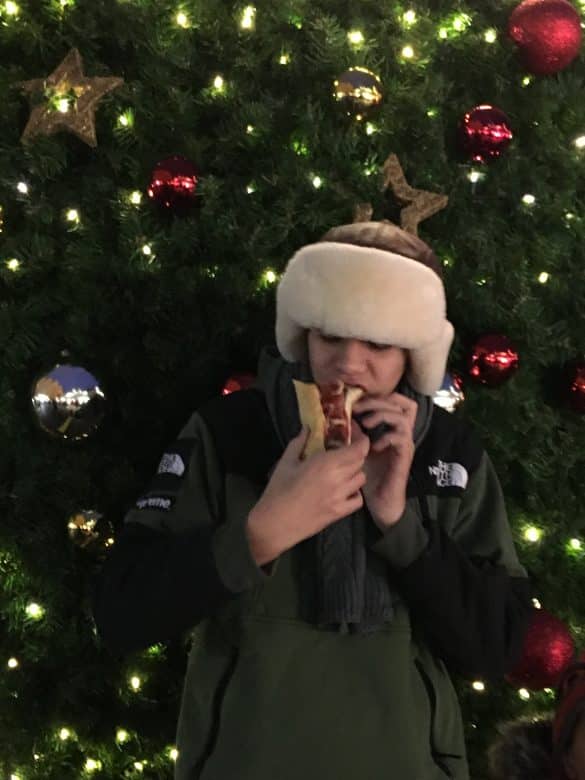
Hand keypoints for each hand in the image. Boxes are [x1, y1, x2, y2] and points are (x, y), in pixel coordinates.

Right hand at [246, 427, 369, 565]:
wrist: (274, 524)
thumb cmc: (277, 491)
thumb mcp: (286, 462)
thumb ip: (299, 442)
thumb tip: (308, 427)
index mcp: (325, 464)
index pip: (358, 449)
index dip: (361, 440)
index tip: (354, 435)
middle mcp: (338, 479)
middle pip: (360, 461)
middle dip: (355, 453)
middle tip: (343, 450)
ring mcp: (340, 497)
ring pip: (361, 479)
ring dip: (354, 471)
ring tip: (342, 470)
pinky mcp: (339, 513)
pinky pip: (358, 499)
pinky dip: (354, 492)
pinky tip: (343, 490)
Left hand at [351, 392, 416, 527]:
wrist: (381, 502)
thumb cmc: (370, 477)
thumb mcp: (357, 450)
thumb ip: (353, 434)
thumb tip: (342, 417)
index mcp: (391, 428)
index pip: (397, 400)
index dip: (380, 395)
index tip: (358, 400)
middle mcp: (401, 433)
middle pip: (399, 403)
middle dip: (376, 401)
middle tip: (357, 408)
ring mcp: (404, 444)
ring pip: (402, 417)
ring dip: (382, 415)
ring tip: (365, 424)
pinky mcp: (404, 456)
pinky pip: (401, 438)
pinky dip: (386, 437)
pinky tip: (373, 446)